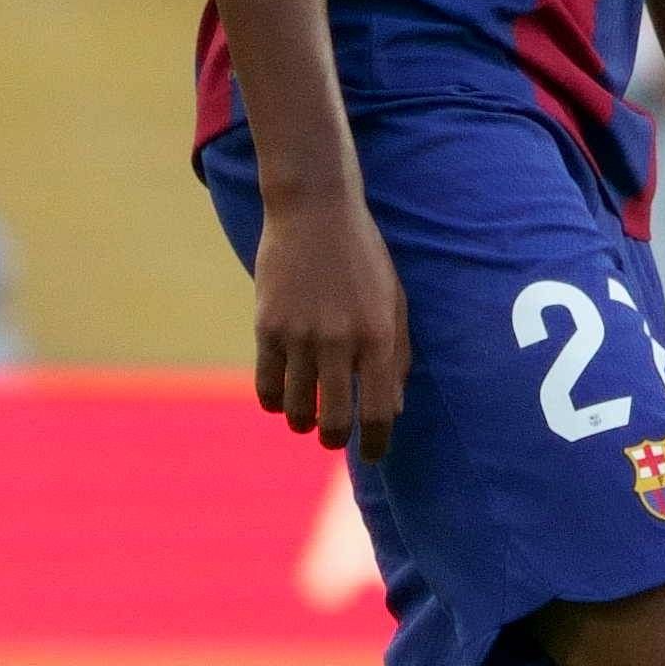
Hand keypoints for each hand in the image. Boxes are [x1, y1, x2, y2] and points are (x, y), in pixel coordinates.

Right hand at [249, 185, 410, 442]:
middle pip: (334, 421)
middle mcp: (340, 341)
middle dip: (335, 439)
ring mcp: (300, 335)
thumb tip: (391, 410)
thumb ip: (397, 357)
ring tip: (307, 418)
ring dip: (302, 422)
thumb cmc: (363, 258)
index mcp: (378, 336)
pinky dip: (274, 401)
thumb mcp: (394, 301)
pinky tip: (282, 398)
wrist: (315, 211)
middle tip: (334, 438)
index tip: (371, 455)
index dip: (375, 443)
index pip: (377, 412)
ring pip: (296, 409)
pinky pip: (267, 386)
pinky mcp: (267, 327)